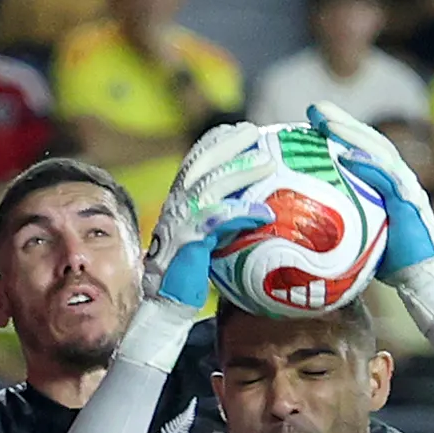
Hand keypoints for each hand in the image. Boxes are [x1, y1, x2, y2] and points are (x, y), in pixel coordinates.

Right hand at [145, 124, 272, 310]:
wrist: (165, 303)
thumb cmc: (188, 272)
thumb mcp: (201, 235)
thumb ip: (217, 217)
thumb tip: (250, 206)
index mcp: (178, 198)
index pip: (195, 159)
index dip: (216, 141)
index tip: (239, 130)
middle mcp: (176, 203)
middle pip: (202, 162)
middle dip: (229, 143)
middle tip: (255, 131)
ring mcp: (182, 221)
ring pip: (212, 185)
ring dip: (242, 171)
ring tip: (268, 163)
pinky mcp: (191, 241)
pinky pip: (220, 220)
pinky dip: (243, 213)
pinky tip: (265, 212)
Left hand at [310, 100, 433, 278]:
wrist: (419, 279)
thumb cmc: (386, 259)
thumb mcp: (356, 233)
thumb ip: (337, 217)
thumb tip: (295, 217)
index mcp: (385, 181)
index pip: (362, 147)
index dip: (339, 129)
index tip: (311, 116)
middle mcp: (397, 178)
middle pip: (369, 141)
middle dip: (342, 122)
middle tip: (315, 109)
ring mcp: (406, 188)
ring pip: (380, 152)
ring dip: (352, 136)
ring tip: (327, 125)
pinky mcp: (411, 204)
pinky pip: (390, 180)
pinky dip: (370, 166)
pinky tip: (348, 158)